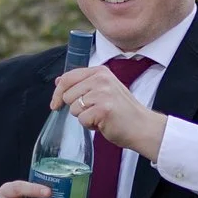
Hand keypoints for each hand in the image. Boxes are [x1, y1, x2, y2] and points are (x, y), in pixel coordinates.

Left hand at [52, 65, 167, 160]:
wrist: (142, 126)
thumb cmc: (121, 111)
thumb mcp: (103, 90)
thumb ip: (82, 84)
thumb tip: (58, 81)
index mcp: (100, 71)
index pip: (67, 78)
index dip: (58, 93)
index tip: (55, 105)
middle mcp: (101, 79)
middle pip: (68, 95)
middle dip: (76, 108)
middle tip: (94, 110)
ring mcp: (102, 93)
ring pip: (74, 108)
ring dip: (84, 117)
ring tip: (100, 116)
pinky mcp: (103, 109)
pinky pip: (82, 120)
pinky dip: (90, 126)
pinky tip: (103, 123)